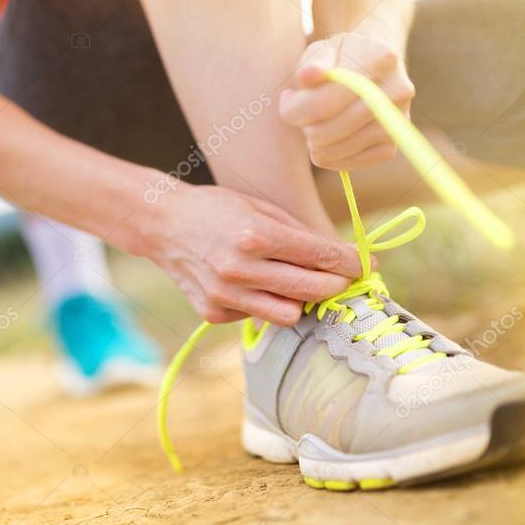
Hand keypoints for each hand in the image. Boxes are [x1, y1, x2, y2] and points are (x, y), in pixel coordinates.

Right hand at [143, 184, 365, 325]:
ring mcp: (225, 294)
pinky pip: (257, 316)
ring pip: (289, 315)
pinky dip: (264, 303)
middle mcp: (240, 268)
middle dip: (336, 285)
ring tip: (299, 285)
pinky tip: (254, 285)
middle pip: (312, 289)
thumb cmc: (217, 209)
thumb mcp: (261, 208)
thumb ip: (302, 235)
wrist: (162, 224)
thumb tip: (345, 256)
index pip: (320, 256)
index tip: (363, 263)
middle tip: (342, 278)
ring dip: (301, 302)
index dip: (350, 262)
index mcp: (255, 235)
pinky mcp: (214, 312)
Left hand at [280, 32, 414, 169]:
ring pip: (334, 150)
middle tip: (302, 112)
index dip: (295, 108)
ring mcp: (396, 123)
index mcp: (380, 59)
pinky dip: (328, 155)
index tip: (287, 98)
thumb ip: (312, 62)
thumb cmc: (341, 58)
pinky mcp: (389, 148)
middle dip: (305, 124)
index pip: (325, 101)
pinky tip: (327, 136)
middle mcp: (397, 92)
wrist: (373, 68)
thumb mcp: (323, 49)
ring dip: (314, 141)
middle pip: (329, 130)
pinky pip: (346, 164)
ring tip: (316, 121)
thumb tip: (306, 76)